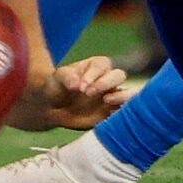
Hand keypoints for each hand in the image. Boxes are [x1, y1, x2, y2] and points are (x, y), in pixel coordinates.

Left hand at [13, 54, 129, 131]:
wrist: (53, 109)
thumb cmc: (55, 87)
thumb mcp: (56, 78)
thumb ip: (66, 78)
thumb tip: (76, 83)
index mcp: (95, 66)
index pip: (103, 65)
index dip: (94, 74)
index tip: (81, 86)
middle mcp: (107, 79)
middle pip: (119, 75)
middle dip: (106, 83)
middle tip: (88, 93)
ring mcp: (112, 96)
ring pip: (129, 92)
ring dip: (123, 96)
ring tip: (108, 101)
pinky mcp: (112, 113)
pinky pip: (124, 112)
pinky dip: (122, 113)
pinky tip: (111, 117)